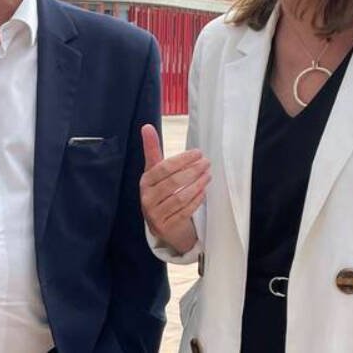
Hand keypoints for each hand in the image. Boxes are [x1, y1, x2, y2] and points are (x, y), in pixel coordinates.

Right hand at [139, 124, 209, 254]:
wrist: (161, 225)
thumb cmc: (160, 192)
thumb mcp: (155, 172)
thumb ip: (152, 150)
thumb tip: (146, 126)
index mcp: (145, 182)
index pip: (163, 168)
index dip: (182, 160)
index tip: (198, 153)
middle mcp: (147, 198)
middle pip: (173, 182)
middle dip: (192, 171)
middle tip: (207, 162)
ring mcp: (156, 214)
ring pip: (180, 197)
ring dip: (197, 185)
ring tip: (208, 175)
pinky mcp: (166, 226)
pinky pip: (184, 212)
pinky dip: (196, 201)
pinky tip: (204, 192)